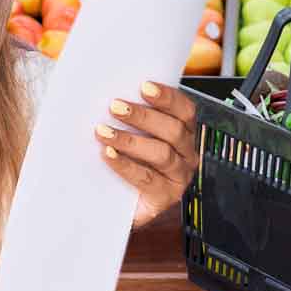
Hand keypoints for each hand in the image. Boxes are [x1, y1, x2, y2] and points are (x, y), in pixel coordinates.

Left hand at [96, 81, 197, 230]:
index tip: (144, 86)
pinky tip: (108, 154)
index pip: (185, 110)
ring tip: (103, 132)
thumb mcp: (132, 135)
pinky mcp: (165, 197)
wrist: (121, 204)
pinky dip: (125, 165)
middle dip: (143, 116)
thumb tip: (111, 96)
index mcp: (184, 133)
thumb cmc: (127, 163)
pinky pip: (147, 178)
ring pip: (162, 153)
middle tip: (115, 106)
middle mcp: (187, 154)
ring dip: (130, 140)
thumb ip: (131, 117)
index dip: (167, 97)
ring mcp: (179, 177)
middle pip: (173, 130)